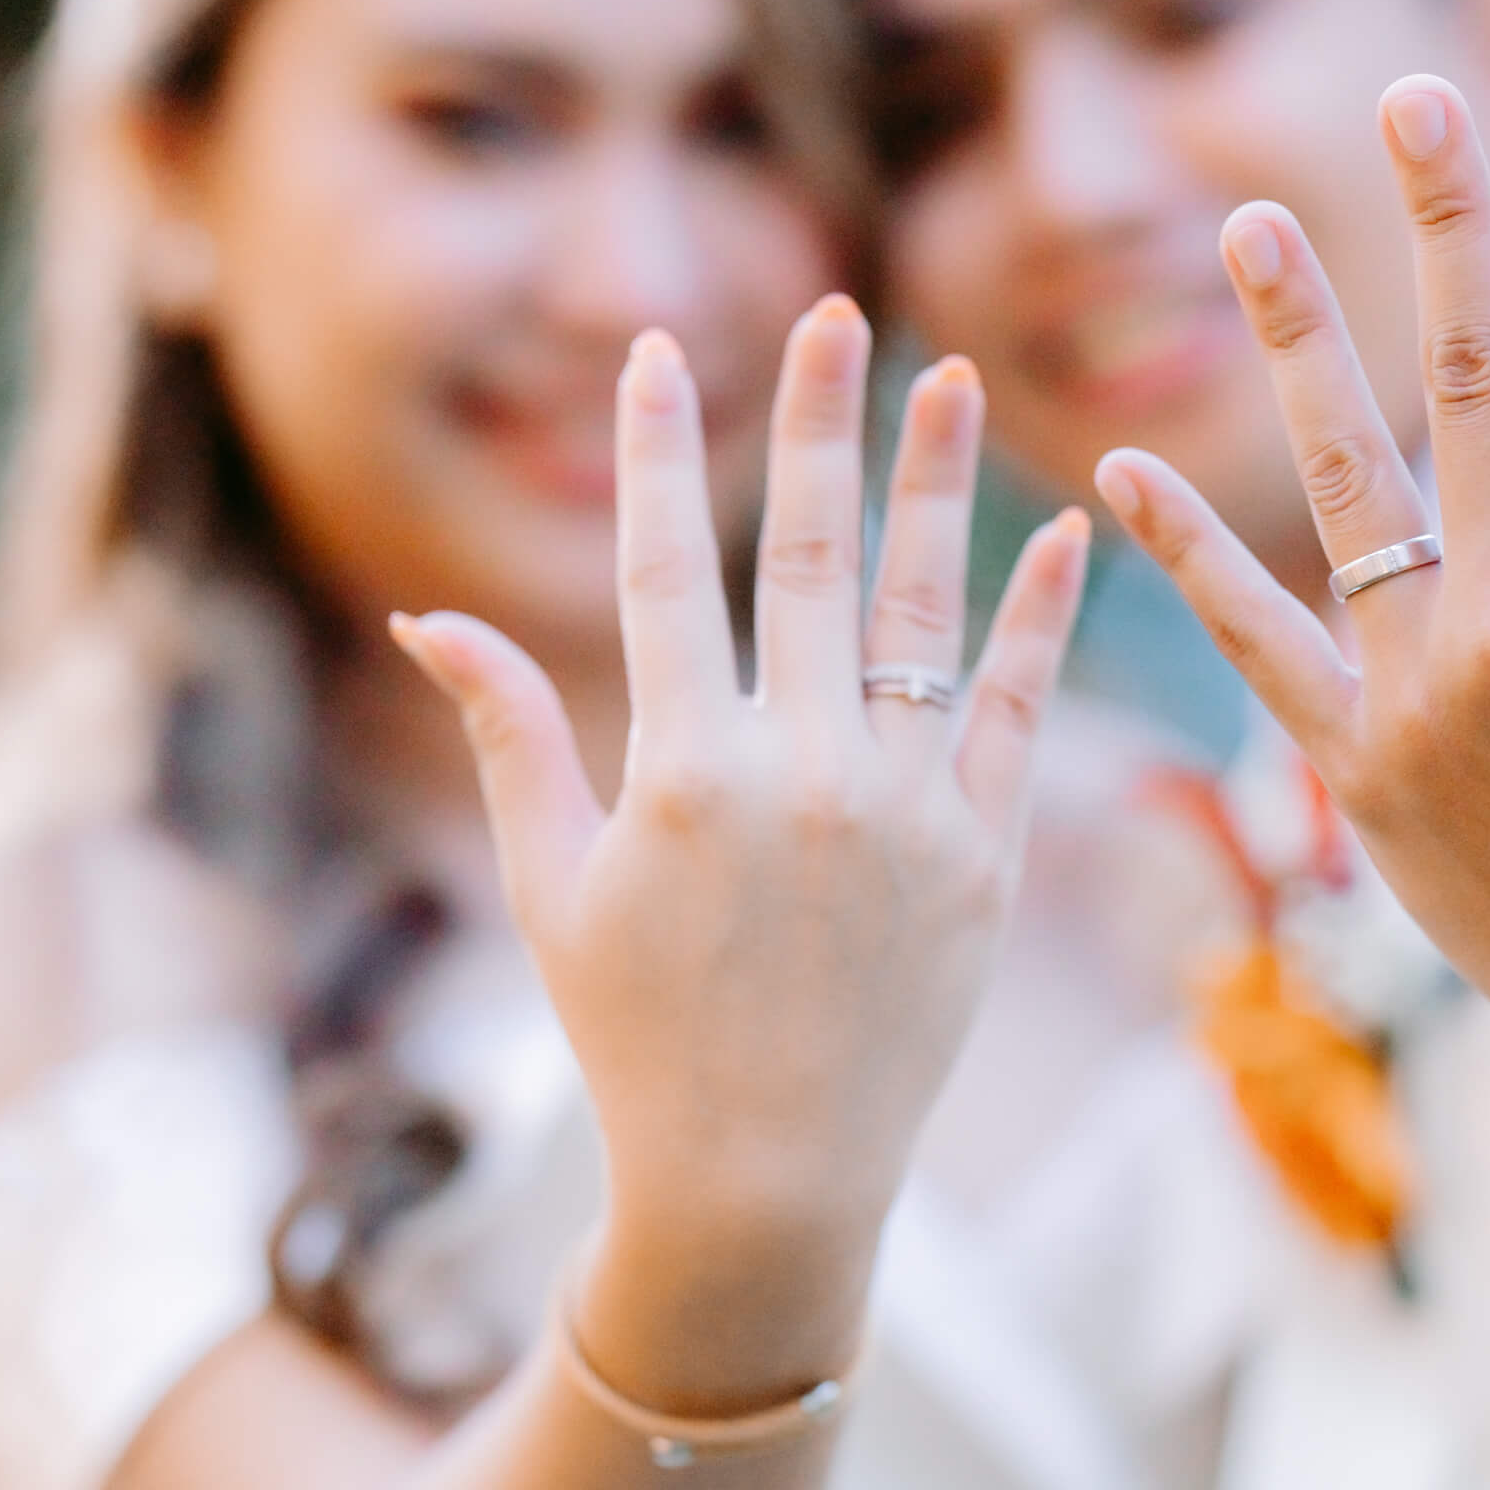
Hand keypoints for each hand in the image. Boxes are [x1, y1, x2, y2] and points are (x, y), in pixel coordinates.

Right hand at [393, 296, 1085, 1293]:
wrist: (764, 1177)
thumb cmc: (635, 1032)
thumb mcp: (549, 886)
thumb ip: (507, 736)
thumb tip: (427, 612)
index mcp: (675, 770)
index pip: (662, 568)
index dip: (657, 448)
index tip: (664, 346)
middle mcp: (792, 772)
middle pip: (802, 558)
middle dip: (815, 421)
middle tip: (839, 312)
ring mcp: (900, 812)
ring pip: (918, 614)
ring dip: (934, 487)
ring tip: (951, 379)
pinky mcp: (983, 857)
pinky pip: (1015, 713)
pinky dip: (1039, 622)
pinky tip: (1062, 531)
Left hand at [1092, 69, 1489, 1176]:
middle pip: (1473, 383)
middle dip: (1441, 228)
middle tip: (1405, 96)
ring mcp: (1428, 695)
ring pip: (1345, 485)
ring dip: (1293, 349)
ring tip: (1242, 226)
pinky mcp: (1355, 767)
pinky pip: (1256, 643)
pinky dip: (1189, 561)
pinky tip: (1125, 473)